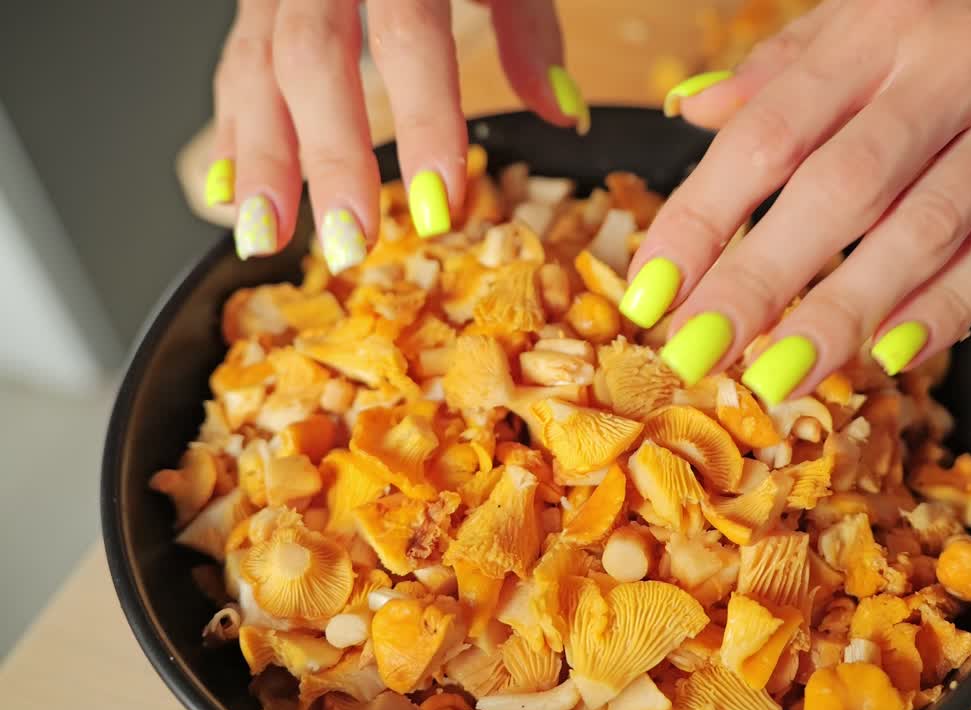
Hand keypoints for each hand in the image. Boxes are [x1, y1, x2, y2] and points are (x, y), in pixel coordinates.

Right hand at [205, 0, 584, 273]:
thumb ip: (529, 31)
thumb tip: (563, 113)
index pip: (409, 35)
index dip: (423, 123)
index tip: (438, 203)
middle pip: (312, 57)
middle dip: (329, 157)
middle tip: (350, 239)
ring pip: (252, 63)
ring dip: (259, 158)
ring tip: (267, 235)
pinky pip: (234, 61)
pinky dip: (231, 129)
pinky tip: (229, 191)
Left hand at [622, 0, 970, 404]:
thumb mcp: (873, 6)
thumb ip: (783, 65)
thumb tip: (691, 113)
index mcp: (881, 27)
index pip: (770, 132)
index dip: (702, 216)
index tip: (650, 288)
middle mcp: (950, 71)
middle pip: (839, 191)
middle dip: (758, 280)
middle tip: (693, 353)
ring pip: (923, 233)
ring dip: (843, 315)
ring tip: (776, 378)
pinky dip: (944, 311)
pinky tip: (890, 355)